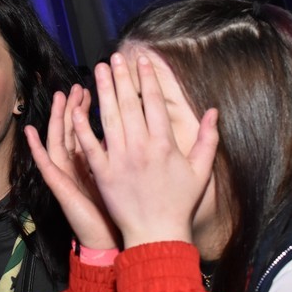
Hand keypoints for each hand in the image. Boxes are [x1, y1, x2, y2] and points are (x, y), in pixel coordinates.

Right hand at [25, 85, 119, 249]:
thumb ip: (129, 153)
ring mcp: (67, 175)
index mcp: (94, 161)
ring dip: (58, 118)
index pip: (90, 128)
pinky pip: (46, 165)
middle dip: (76, 105)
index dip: (93, 107)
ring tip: (60, 96)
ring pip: (58, 140)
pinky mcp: (60, 188)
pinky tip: (29, 132)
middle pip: (73, 129)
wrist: (111, 241)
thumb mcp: (127, 175)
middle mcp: (78, 166)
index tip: (99, 86)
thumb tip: (143, 130)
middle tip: (80, 84)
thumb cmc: (122, 210)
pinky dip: (36, 149)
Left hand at [72, 53, 218, 249]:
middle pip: (129, 105)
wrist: (157, 234)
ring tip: (99, 71)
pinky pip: (90, 146)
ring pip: (109, 118)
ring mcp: (120, 160)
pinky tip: (77, 108)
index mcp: (165, 144)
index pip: (153, 103)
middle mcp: (142, 148)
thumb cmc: (180, 203)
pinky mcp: (103, 173)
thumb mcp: (200, 171)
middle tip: (114, 57)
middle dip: (121, 78)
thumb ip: (208, 139)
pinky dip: (83, 127)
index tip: (141, 61)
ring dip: (103, 92)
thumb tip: (214, 111)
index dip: (147, 80)